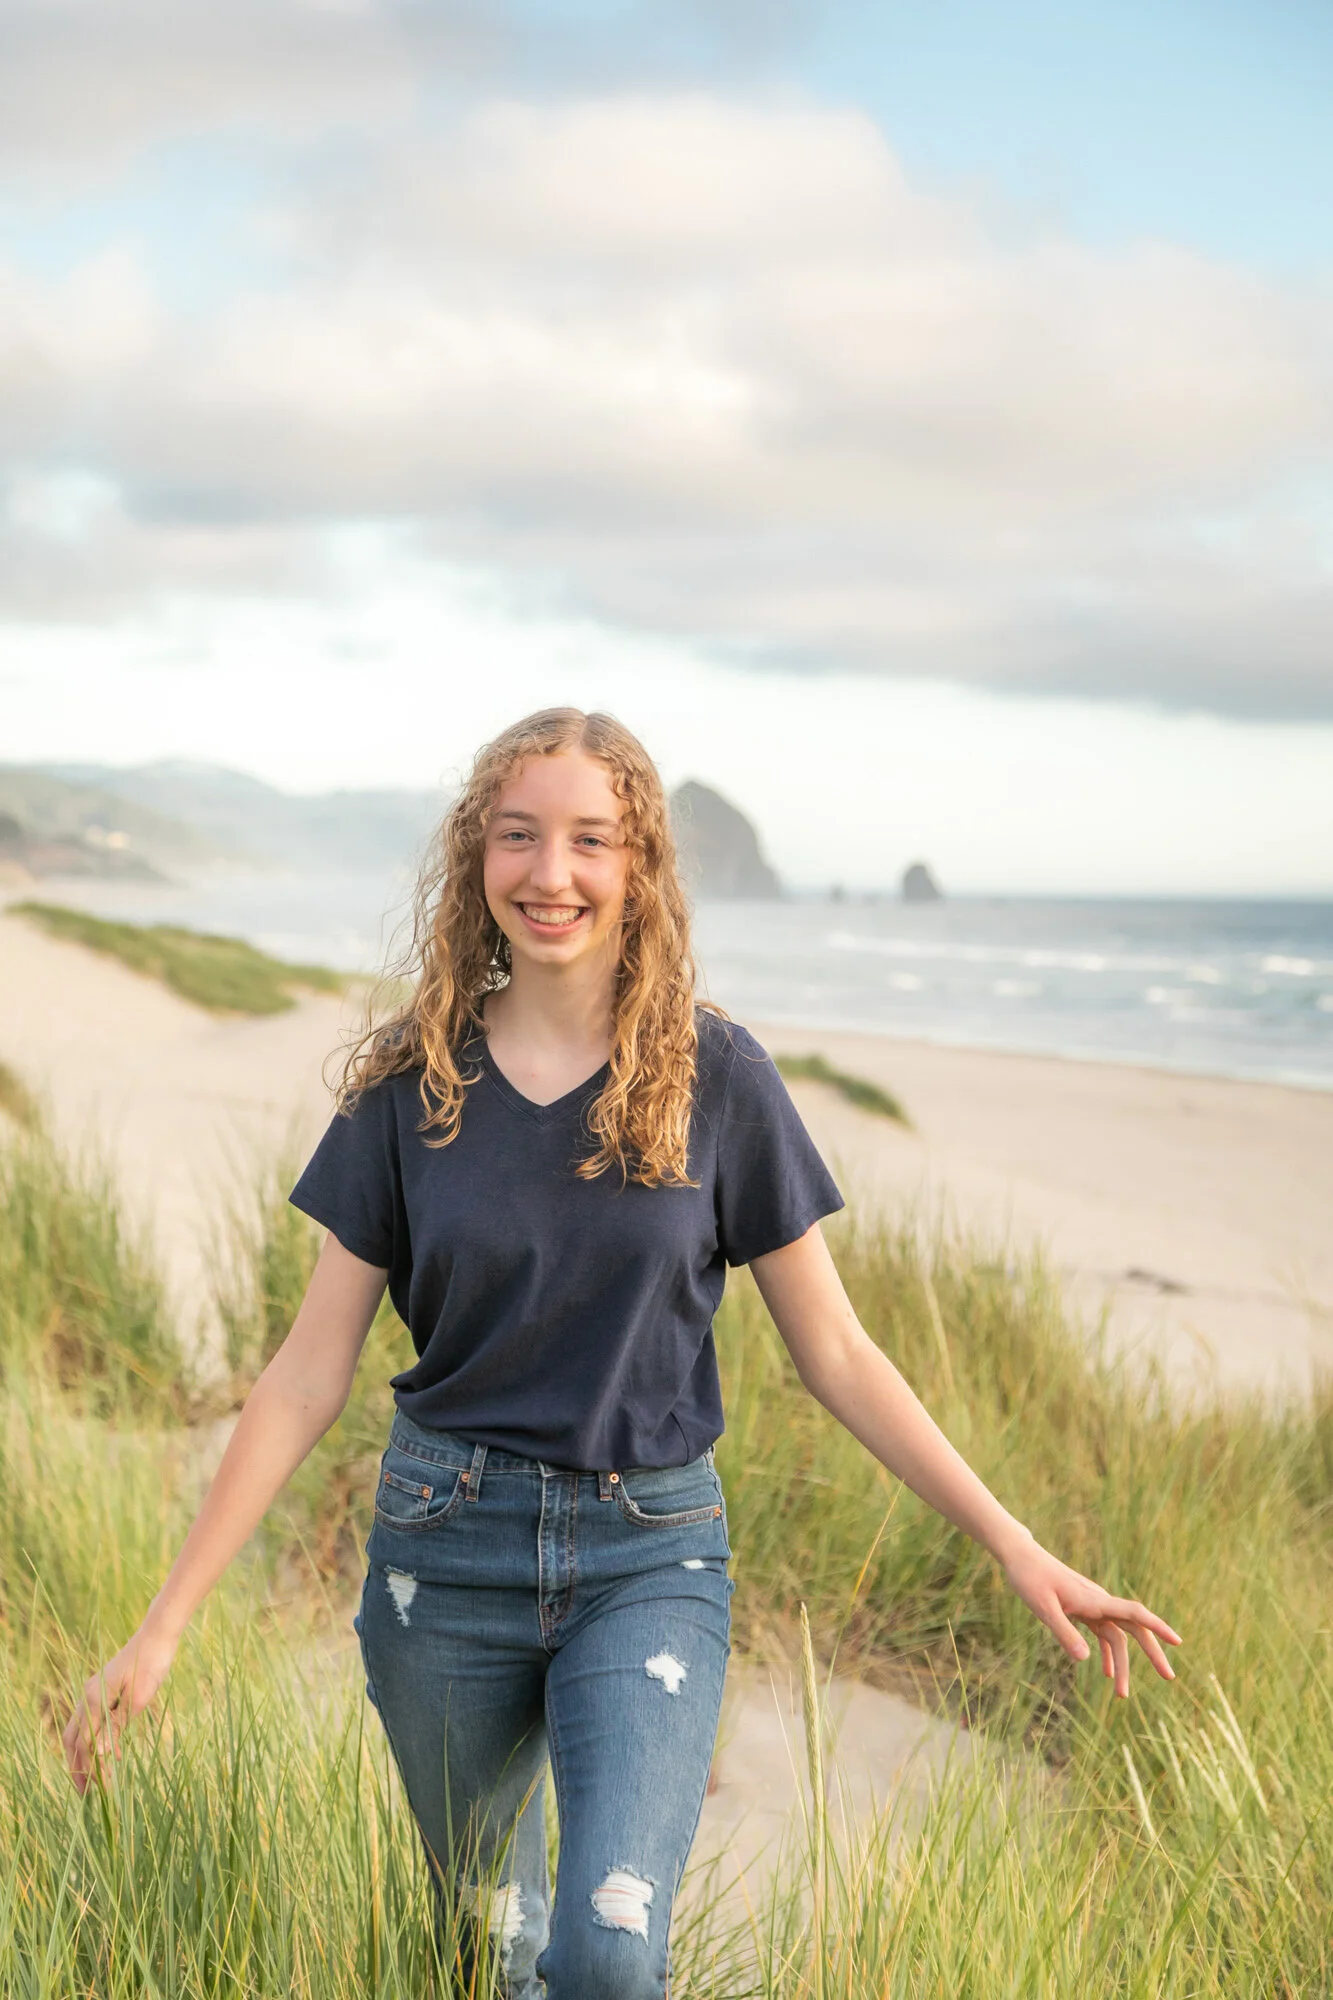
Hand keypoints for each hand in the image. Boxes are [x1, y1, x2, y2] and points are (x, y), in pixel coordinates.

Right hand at [62, 1624, 177, 1793]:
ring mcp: (94, 1691)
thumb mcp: (138, 1699)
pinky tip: (115, 1752)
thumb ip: (118, 1726)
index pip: (85, 1743)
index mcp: (94, 1699)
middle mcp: (88, 1695)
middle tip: (86, 1793)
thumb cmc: (151, 1664)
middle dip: (78, 1767)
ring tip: (98, 1778)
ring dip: (86, 1755)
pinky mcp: (104, 1689)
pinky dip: (97, 1739)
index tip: (100, 1790)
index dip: (90, 1768)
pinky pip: (93, 1720)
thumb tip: (102, 1754)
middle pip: (73, 1739)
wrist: (158, 1634)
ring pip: (81, 1730)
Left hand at [1002, 1535, 1181, 1697]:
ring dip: (1122, 1664)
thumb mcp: (1043, 1608)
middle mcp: (1099, 1602)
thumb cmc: (1029, 1579)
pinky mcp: (1082, 1609)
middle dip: (1152, 1653)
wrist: (1020, 1557)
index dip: (1157, 1626)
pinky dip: (1107, 1654)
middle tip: (1169, 1677)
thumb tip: (1087, 1660)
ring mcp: (1092, 1606)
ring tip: (1121, 1695)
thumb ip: (1064, 1632)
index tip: (1177, 1641)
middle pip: (1134, 1629)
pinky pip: (1102, 1633)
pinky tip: (1106, 1674)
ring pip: (1117, 1637)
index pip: (1134, 1613)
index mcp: (1094, 1600)